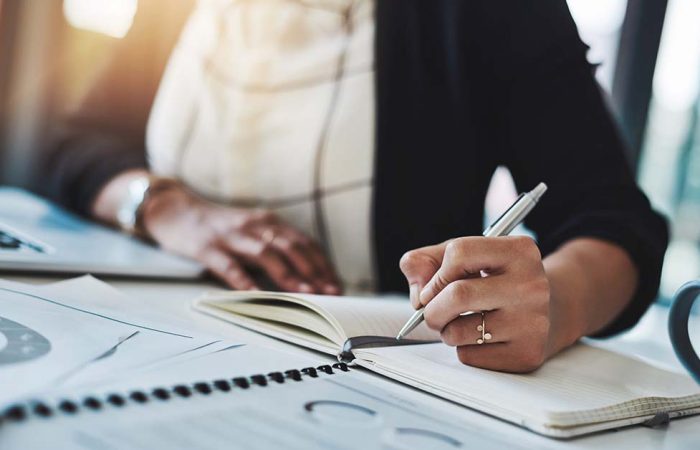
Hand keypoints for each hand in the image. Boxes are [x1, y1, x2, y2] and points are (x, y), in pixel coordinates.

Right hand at [141, 184, 340, 293]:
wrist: (175, 210)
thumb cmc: (219, 228)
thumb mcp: (251, 231)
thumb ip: (274, 248)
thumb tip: (304, 276)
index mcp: (268, 222)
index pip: (304, 242)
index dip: (323, 263)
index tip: (338, 284)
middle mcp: (254, 225)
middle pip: (291, 246)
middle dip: (315, 270)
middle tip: (332, 292)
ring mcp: (230, 236)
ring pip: (266, 254)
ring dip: (289, 275)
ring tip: (307, 294)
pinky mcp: (206, 247)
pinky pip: (228, 265)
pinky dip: (244, 281)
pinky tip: (257, 296)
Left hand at [400, 236, 551, 372]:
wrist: (549, 312)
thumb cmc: (496, 281)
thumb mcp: (466, 258)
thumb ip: (427, 262)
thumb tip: (418, 292)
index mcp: (519, 251)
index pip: (459, 253)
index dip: (435, 273)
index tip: (433, 287)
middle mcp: (532, 285)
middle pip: (458, 295)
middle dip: (432, 308)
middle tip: (432, 312)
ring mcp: (532, 322)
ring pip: (458, 332)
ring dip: (446, 331)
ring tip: (461, 323)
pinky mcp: (527, 354)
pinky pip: (470, 357)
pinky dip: (464, 349)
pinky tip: (482, 339)